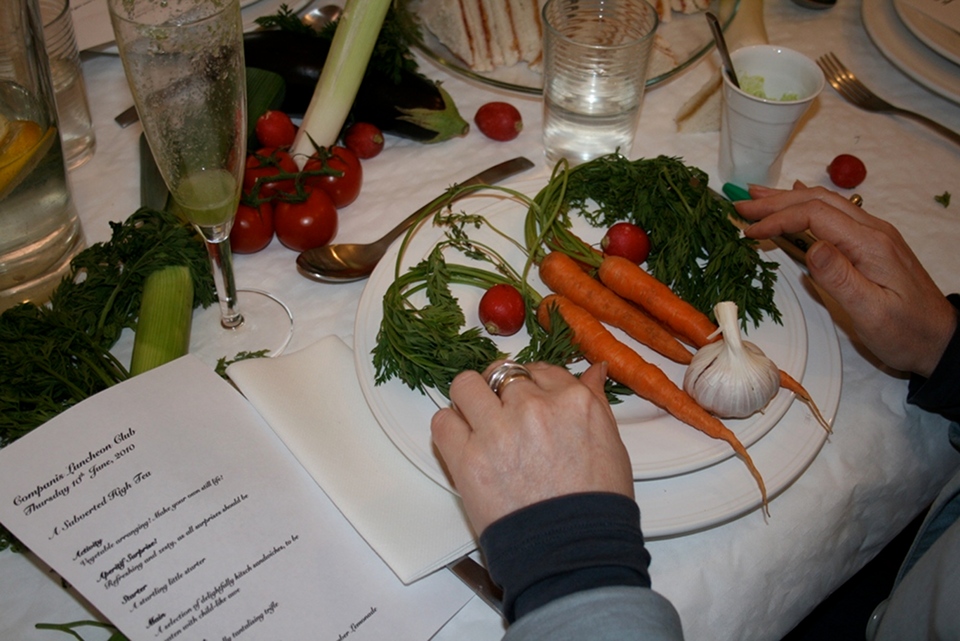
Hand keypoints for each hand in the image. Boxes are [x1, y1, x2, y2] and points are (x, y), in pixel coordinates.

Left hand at [431, 361, 633, 534]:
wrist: (573, 551)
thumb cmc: (596, 506)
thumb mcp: (611, 444)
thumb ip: (595, 402)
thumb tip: (592, 374)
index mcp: (572, 401)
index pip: (540, 371)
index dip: (530, 384)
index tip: (525, 398)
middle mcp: (533, 407)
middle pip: (502, 374)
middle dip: (500, 391)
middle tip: (502, 415)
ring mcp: (498, 430)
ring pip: (466, 386)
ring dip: (469, 400)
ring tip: (476, 422)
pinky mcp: (467, 458)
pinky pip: (442, 422)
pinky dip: (448, 428)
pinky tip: (462, 443)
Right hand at [735, 183, 956, 377]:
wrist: (940, 339)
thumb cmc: (905, 331)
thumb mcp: (871, 312)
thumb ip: (840, 278)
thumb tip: (811, 247)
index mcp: (869, 244)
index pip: (814, 216)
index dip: (778, 219)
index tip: (749, 232)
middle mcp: (872, 231)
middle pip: (818, 202)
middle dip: (775, 201)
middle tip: (740, 205)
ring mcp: (873, 235)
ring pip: (826, 204)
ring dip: (788, 199)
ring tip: (756, 196)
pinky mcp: (871, 244)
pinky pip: (835, 214)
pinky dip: (807, 205)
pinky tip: (795, 197)